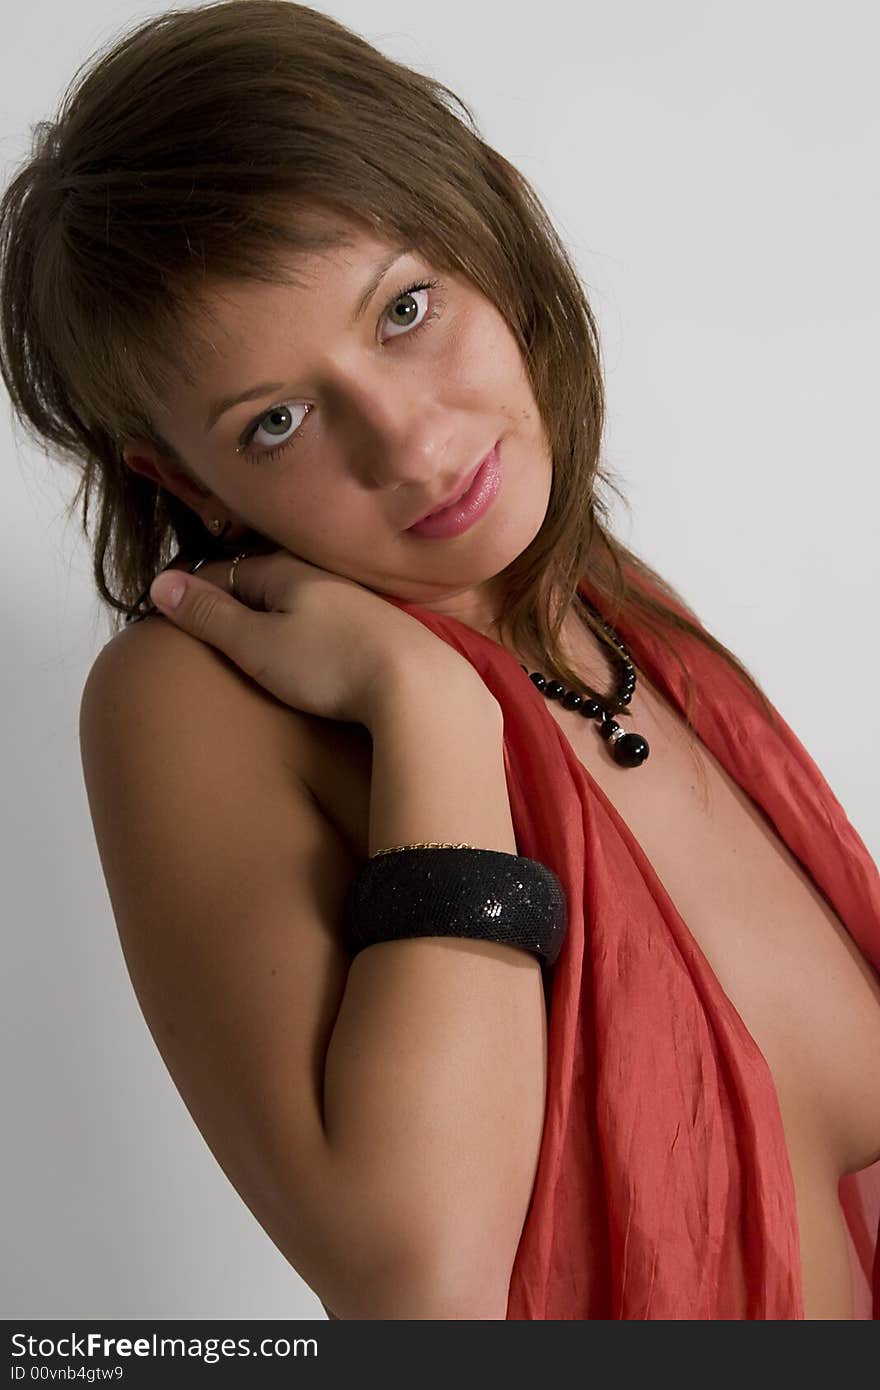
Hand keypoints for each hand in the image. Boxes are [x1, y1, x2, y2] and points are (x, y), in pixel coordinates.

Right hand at [148, 547, 485, 726]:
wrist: (419, 686)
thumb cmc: (332, 665)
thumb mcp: (257, 644)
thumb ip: (210, 615)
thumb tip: (160, 583)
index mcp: (288, 573)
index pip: (227, 571)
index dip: (197, 591)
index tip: (172, 613)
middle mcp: (323, 579)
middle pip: (264, 583)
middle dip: (234, 600)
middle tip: (205, 627)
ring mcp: (356, 604)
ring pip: (299, 603)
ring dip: (272, 617)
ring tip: (250, 642)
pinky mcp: (379, 633)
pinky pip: (327, 624)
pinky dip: (305, 634)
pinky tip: (307, 655)